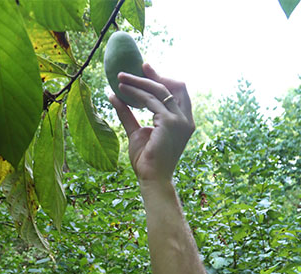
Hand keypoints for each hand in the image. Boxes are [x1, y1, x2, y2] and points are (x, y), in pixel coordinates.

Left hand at [110, 64, 194, 184]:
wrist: (151, 179)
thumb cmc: (146, 161)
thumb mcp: (136, 132)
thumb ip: (128, 113)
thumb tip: (114, 95)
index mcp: (183, 121)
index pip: (177, 93)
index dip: (162, 79)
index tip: (145, 70)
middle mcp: (186, 119)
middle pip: (174, 86)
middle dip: (154, 75)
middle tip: (135, 67)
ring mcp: (180, 120)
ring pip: (159, 90)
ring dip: (138, 82)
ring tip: (120, 78)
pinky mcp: (170, 122)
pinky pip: (150, 100)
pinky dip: (135, 93)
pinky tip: (122, 90)